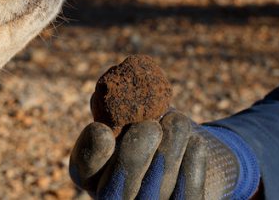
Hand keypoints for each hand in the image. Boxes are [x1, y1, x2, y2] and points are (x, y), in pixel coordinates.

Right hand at [69, 111, 259, 198]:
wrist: (192, 151)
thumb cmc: (156, 125)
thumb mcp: (135, 112)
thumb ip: (121, 107)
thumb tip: (110, 90)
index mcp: (95, 174)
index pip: (83, 170)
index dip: (90, 153)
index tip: (101, 129)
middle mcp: (115, 198)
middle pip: (115, 192)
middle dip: (132, 157)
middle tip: (149, 126)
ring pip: (155, 193)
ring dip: (169, 151)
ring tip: (178, 120)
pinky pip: (186, 198)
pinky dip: (191, 168)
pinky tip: (195, 143)